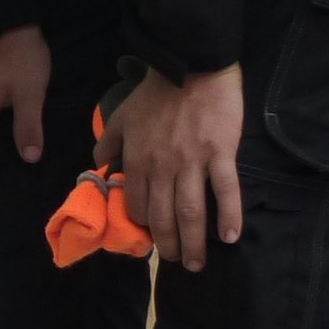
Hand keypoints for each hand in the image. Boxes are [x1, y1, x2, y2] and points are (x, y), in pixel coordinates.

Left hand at [96, 66, 244, 270]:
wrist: (191, 65)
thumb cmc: (156, 93)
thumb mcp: (122, 117)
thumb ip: (108, 144)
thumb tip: (98, 166)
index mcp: (137, 159)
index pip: (135, 203)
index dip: (141, 224)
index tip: (149, 238)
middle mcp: (162, 166)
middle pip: (162, 215)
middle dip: (167, 244)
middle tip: (175, 261)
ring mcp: (192, 161)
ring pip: (191, 211)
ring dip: (193, 242)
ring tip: (196, 263)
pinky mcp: (221, 153)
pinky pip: (225, 190)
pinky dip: (228, 216)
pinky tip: (230, 237)